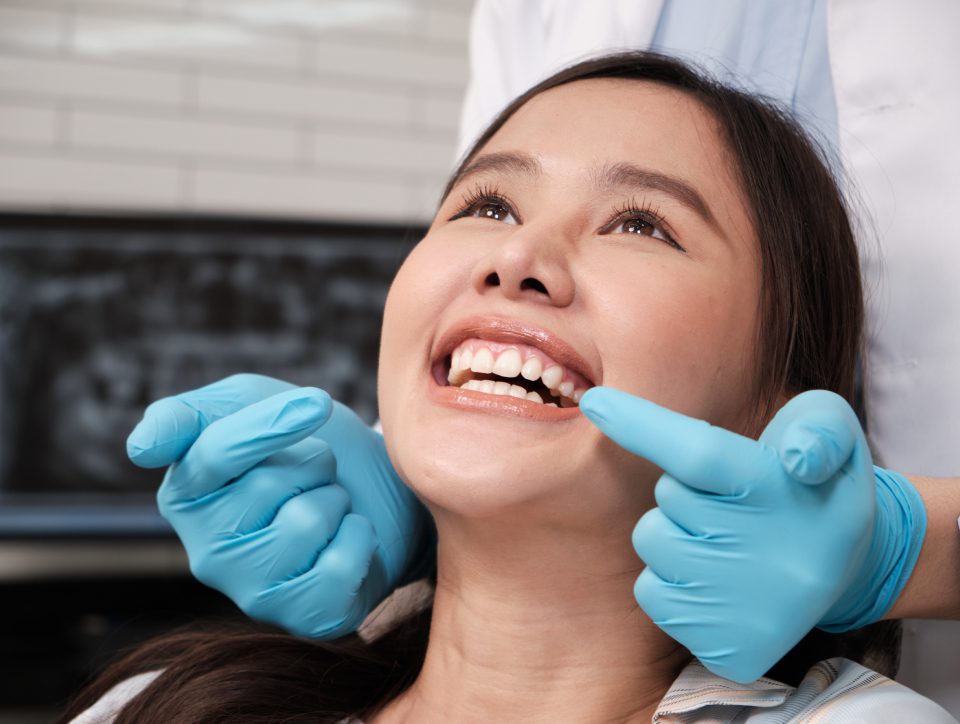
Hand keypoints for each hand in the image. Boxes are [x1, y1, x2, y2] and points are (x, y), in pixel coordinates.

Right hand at [127, 374, 428, 637]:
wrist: (367, 490)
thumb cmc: (295, 443)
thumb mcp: (243, 403)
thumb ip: (185, 415)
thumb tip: (140, 449)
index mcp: (184, 494)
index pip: (215, 453)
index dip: (271, 424)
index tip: (317, 402)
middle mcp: (206, 552)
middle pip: (271, 484)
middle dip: (312, 463)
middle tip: (310, 474)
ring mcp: (251, 591)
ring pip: (309, 521)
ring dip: (335, 499)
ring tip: (326, 505)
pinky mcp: (300, 617)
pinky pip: (340, 567)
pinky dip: (359, 538)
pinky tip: (345, 539)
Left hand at [579, 388, 925, 682]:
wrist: (848, 568)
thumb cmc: (814, 482)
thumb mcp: (831, 429)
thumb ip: (818, 427)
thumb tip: (797, 457)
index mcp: (787, 495)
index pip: (701, 454)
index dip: (641, 425)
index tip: (595, 403)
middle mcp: (769, 558)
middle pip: (670, 498)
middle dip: (687, 491)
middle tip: (731, 501)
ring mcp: (747, 609)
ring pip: (654, 544)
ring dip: (675, 534)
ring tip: (723, 539)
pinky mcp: (727, 649)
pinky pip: (652, 594)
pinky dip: (670, 581)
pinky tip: (714, 579)